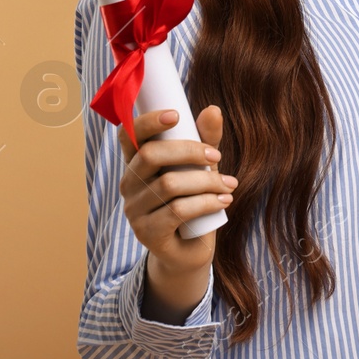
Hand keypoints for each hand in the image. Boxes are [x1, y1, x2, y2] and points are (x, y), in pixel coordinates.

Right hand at [119, 106, 234, 319]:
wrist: (191, 248)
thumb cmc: (194, 200)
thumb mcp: (201, 168)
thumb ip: (206, 141)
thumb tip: (213, 110)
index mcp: (137, 163)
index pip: (129, 136)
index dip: (147, 122)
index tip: (176, 115)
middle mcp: (129, 184)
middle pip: (151, 156)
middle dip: (189, 151)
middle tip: (217, 157)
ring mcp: (134, 210)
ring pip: (169, 185)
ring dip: (206, 181)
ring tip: (229, 185)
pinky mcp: (146, 233)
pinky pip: (176, 211)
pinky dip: (206, 203)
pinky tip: (224, 201)